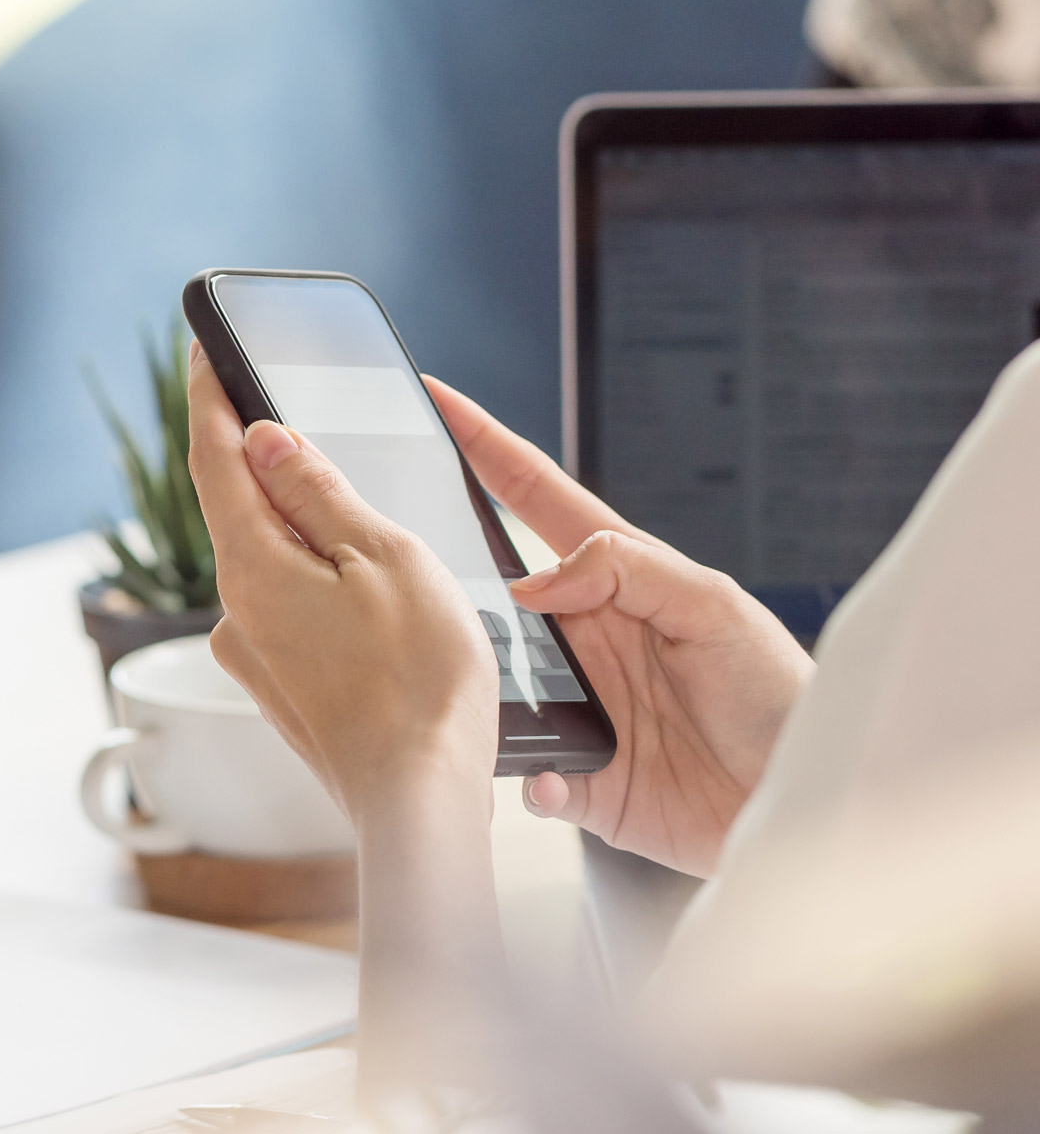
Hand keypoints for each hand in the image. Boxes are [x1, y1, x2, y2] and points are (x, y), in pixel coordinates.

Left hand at [188, 347, 505, 1110]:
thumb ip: (319, 494)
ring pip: (266, 559)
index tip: (203, 347)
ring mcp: (257, 654)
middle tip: (283, 408)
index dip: (208, 395)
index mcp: (255, 566)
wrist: (420, 797)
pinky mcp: (282, 686)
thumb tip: (264, 440)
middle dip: (257, 456)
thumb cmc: (420, 679)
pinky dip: (308, 572)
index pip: (213, 458)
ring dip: (292, 519)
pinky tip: (354, 580)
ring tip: (342, 499)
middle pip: (237, 507)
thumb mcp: (384, 558)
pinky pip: (284, 604)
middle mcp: (238, 611)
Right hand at [425, 377, 814, 876]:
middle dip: (443, 572)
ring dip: (475, 685)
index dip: (486, 447)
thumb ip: (629, 570)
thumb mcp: (715, 605)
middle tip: (399, 555)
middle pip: (492, 591)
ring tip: (466, 685)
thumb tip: (534, 581)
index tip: (439, 400)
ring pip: (492, 682)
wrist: (800, 798)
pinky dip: (529, 776)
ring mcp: (577, 703)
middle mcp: (584, 637)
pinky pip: (527, 772)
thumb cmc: (777, 693)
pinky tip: (548, 776)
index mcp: (617, 580)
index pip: (535, 498)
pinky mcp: (579, 774)